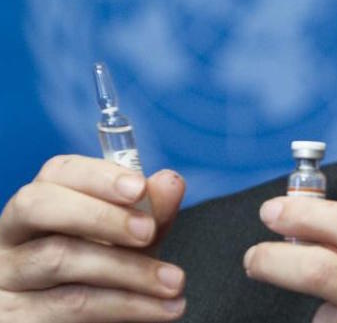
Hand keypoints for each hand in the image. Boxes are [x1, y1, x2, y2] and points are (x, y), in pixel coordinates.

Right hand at [0, 155, 186, 321]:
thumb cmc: (107, 276)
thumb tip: (170, 182)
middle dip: (101, 215)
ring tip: (174, 282)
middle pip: (41, 206)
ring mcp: (7, 276)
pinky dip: (126, 306)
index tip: (139, 188)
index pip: (58, 173)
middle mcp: (12, 236)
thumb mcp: (132, 242)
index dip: (98, 176)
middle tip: (149, 232)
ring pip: (60, 259)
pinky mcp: (13, 317)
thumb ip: (151, 213)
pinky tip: (162, 308)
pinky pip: (70, 306)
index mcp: (42, 206)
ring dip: (129, 270)